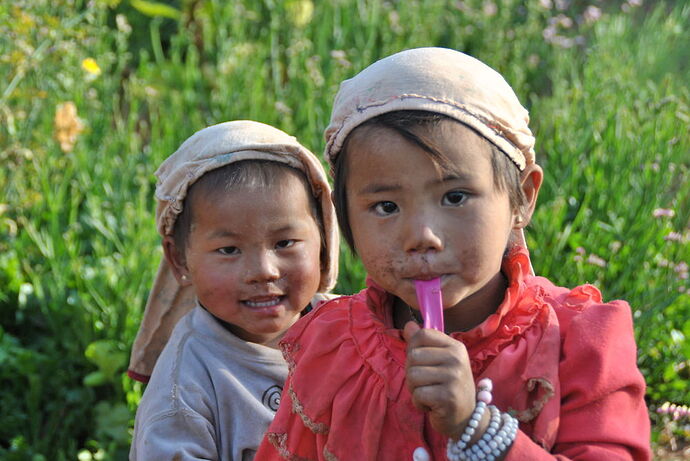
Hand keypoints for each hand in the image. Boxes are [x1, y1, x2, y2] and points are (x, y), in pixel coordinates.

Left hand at [402, 321, 477, 438]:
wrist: (466, 418)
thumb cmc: (448, 386)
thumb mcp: (438, 361)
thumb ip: (422, 343)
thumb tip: (408, 325)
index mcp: (455, 346)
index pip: (422, 335)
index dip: (413, 348)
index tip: (421, 363)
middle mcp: (456, 359)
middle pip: (413, 356)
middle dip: (412, 373)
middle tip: (427, 383)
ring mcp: (454, 377)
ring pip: (412, 376)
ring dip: (414, 389)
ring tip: (429, 394)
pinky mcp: (448, 397)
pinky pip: (418, 394)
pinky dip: (419, 403)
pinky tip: (431, 405)